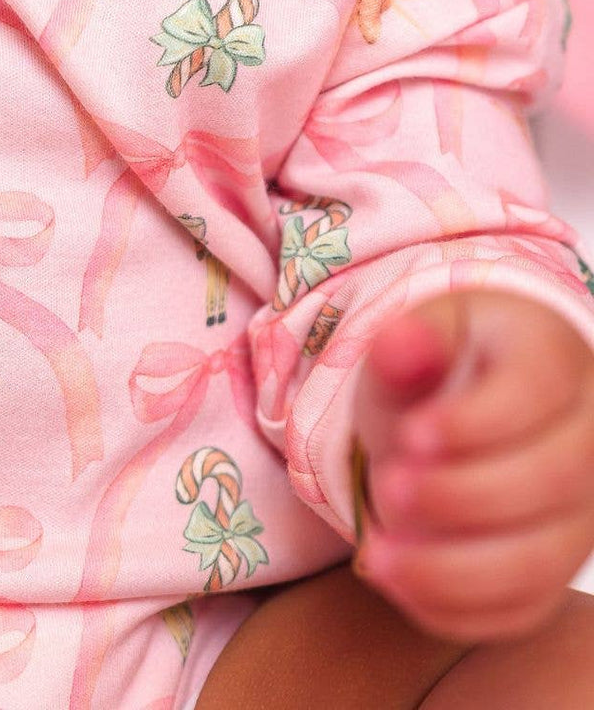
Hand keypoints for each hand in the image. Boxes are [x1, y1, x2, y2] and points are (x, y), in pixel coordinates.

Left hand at [351, 289, 593, 643]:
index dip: (477, 421)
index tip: (411, 434)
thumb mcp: (413, 346)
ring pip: (541, 561)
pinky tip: (396, 580)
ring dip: (453, 569)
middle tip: (389, 488)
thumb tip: (400, 342)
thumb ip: (406, 346)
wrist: (447, 417)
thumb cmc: (435, 372)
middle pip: (555, 482)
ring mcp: (578, 514)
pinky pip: (517, 608)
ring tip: (377, 555)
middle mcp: (586, 440)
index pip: (538, 391)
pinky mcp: (549, 570)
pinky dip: (454, 606)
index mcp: (554, 361)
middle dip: (463, 496)